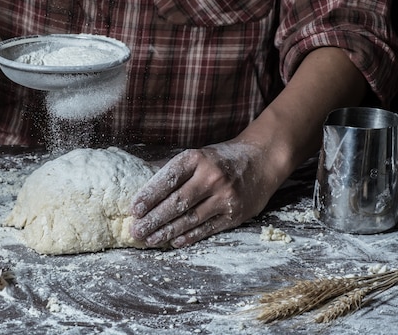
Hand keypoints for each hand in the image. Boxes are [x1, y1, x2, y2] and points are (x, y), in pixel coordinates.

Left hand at [130, 142, 274, 248]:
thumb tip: (140, 179)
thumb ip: (173, 169)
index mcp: (197, 158)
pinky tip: (173, 242)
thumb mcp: (198, 155)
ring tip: (149, 239)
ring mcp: (225, 197)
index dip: (149, 195)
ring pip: (190, 218)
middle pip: (177, 202)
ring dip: (167, 231)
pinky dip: (188, 237)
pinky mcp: (235, 214)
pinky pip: (207, 228)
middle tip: (136, 230)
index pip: (168, 178)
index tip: (134, 209)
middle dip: (153, 219)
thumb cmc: (222, 159)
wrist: (262, 160)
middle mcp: (211, 176)